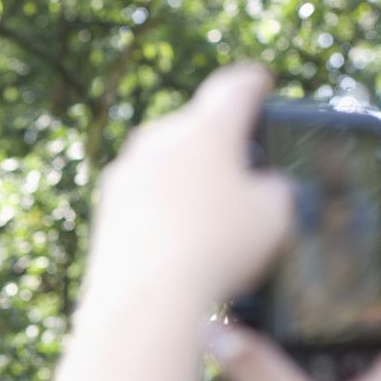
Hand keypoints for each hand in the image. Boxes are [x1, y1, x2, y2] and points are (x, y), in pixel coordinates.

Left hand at [86, 64, 293, 313]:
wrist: (145, 298)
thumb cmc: (219, 248)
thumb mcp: (275, 216)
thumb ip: (276, 191)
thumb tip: (261, 189)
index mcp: (207, 128)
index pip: (235, 88)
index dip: (254, 84)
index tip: (260, 83)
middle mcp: (160, 137)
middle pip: (196, 127)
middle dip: (220, 143)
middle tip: (242, 169)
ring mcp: (127, 170)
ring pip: (166, 161)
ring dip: (188, 177)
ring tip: (212, 215)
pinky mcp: (105, 205)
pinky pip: (144, 194)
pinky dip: (162, 206)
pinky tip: (179, 239)